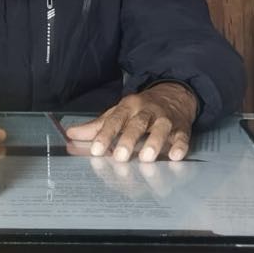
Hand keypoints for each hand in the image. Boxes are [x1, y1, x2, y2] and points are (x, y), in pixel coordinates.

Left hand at [64, 82, 197, 161]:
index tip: (96, 150)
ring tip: (146, 158)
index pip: (115, 120)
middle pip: (137, 124)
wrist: (173, 94)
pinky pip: (182, 136)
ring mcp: (165, 119)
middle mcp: (147, 111)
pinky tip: (175, 156)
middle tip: (120, 156)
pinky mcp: (182, 127)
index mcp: (128, 107)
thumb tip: (71, 134)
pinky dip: (180, 146)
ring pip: (161, 129)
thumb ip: (96, 126)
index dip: (105, 135)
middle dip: (128, 139)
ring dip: (154, 142)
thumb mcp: (117, 113)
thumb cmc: (140, 109)